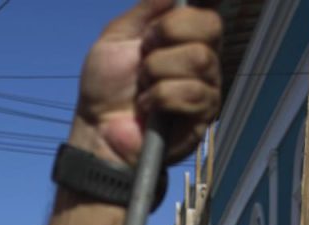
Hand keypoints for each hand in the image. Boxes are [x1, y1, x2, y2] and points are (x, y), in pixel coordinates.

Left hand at [71, 0, 222, 164]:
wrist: (97, 128)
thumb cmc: (105, 87)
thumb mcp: (116, 37)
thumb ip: (144, 10)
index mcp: (185, 41)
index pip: (207, 16)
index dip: (179, 19)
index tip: (148, 36)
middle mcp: (203, 62)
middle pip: (211, 30)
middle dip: (166, 40)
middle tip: (143, 60)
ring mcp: (206, 89)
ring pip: (200, 60)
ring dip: (159, 71)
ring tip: (143, 87)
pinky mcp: (202, 117)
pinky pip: (193, 93)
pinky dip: (161, 97)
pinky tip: (147, 107)